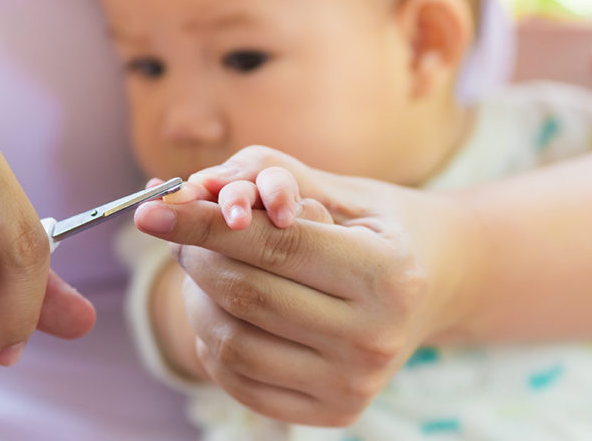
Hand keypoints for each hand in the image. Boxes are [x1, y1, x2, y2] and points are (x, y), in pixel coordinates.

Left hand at [135, 146, 481, 425]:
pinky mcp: (333, 411)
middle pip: (247, 294)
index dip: (202, 224)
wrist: (441, 284)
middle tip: (174, 229)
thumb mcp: (342, 190)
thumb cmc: (383, 226)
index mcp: (386, 273)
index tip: (150, 209)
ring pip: (233, 342)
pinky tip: (222, 307)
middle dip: (194, 255)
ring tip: (203, 267)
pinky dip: (211, 339)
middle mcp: (375, 337)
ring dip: (197, 298)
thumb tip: (185, 187)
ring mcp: (354, 384)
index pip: (272, 244)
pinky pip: (240, 380)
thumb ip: (269, 180)